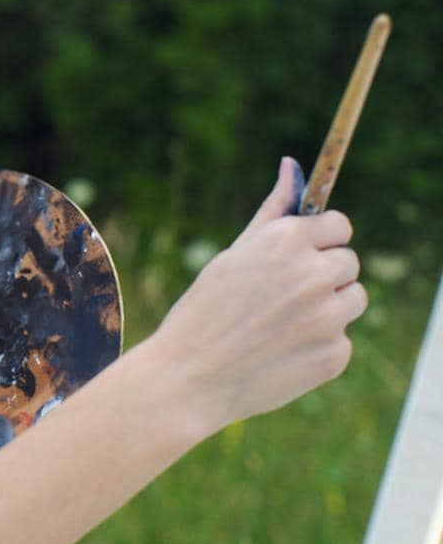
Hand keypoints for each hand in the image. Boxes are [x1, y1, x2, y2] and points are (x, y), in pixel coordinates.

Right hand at [150, 156, 367, 435]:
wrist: (190, 377)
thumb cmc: (204, 310)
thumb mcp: (234, 255)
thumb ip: (271, 212)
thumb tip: (290, 166)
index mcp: (287, 242)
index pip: (339, 225)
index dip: (320, 239)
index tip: (304, 252)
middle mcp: (314, 274)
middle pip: (348, 262)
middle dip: (323, 274)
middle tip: (282, 296)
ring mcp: (329, 317)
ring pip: (352, 301)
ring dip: (327, 308)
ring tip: (282, 324)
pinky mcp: (336, 355)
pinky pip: (341, 339)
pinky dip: (318, 344)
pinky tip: (281, 351)